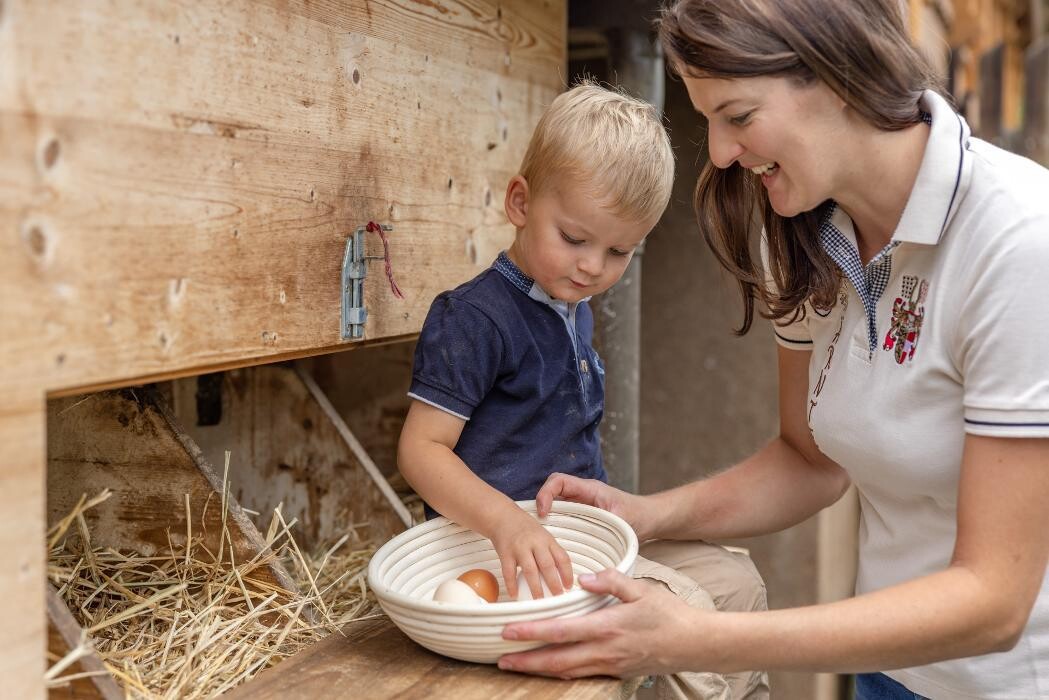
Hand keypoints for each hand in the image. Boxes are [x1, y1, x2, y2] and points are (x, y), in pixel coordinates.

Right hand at [490, 507, 573, 598]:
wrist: (502, 516)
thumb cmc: (524, 528)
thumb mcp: (542, 536)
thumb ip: (550, 552)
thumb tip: (560, 576)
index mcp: (547, 540)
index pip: (562, 557)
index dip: (567, 573)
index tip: (569, 586)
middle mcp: (535, 542)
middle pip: (547, 565)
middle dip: (554, 583)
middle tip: (557, 597)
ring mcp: (519, 547)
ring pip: (530, 570)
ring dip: (535, 587)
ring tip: (539, 600)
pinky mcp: (505, 552)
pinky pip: (509, 571)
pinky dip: (511, 584)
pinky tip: (514, 594)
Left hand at [498, 568, 701, 678]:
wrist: (696, 644)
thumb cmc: (671, 614)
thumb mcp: (642, 588)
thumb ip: (610, 581)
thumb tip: (583, 578)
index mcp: (608, 626)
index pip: (560, 631)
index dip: (531, 632)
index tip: (508, 630)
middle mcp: (605, 651)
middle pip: (556, 660)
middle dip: (525, 661)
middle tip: (500, 659)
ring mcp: (610, 666)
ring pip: (566, 672)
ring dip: (539, 670)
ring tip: (516, 666)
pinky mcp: (617, 673)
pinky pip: (582, 675)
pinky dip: (561, 674)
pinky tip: (549, 670)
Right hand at [536, 473, 655, 540]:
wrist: (650, 518)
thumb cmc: (638, 515)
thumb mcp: (623, 519)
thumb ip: (607, 524)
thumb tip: (591, 539)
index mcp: (589, 489)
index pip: (559, 481)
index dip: (546, 493)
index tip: (544, 512)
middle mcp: (581, 495)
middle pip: (552, 493)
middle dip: (541, 507)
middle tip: (537, 528)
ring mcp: (581, 506)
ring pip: (555, 506)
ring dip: (546, 518)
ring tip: (542, 537)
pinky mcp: (582, 517)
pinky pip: (563, 518)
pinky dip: (555, 527)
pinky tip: (554, 542)